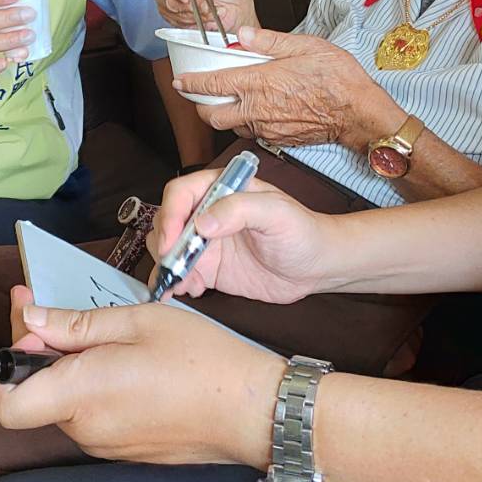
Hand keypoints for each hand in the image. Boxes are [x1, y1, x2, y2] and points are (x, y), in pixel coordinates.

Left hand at [0, 301, 283, 469]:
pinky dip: (95, 388)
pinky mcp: (126, 450)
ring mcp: (107, 445)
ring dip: (71, 369)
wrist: (252, 411)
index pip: (8, 400)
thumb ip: (75, 324)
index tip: (27, 317)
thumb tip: (31, 319)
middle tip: (57, 308)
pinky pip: (94, 416)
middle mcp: (86, 429)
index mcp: (82, 395)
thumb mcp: (136, 323)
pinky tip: (127, 363)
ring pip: (67, 403)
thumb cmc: (202, 361)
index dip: (8, 358)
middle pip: (38, 393)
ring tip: (106, 335)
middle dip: (41, 350)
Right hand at [147, 171, 343, 302]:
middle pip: (168, 222)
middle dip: (164, 245)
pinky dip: (177, 284)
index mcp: (222, 190)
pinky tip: (190, 291)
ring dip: (168, 267)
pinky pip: (182, 275)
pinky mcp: (210, 270)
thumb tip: (203, 223)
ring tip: (182, 284)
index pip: (181, 194)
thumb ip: (240, 210)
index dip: (170, 216)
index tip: (171, 241)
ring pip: (169, 250)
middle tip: (175, 267)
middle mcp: (209, 214)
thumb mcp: (276, 213)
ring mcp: (208, 243)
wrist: (316, 266)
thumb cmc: (302, 231)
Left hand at [176, 27, 399, 147]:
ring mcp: (266, 128)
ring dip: (223, 115)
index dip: (191, 83)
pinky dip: (244, 123)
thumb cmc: (338, 78)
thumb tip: (242, 34)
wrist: (359, 113)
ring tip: (227, 100)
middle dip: (200, 105)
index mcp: (259, 82)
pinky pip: (251, 133)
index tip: (181, 79)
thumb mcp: (304, 45)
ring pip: (230, 126)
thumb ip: (268, 41)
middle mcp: (257, 109)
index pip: (211, 84)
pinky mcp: (277, 139)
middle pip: (211, 115)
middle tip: (200, 94)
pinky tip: (254, 110)